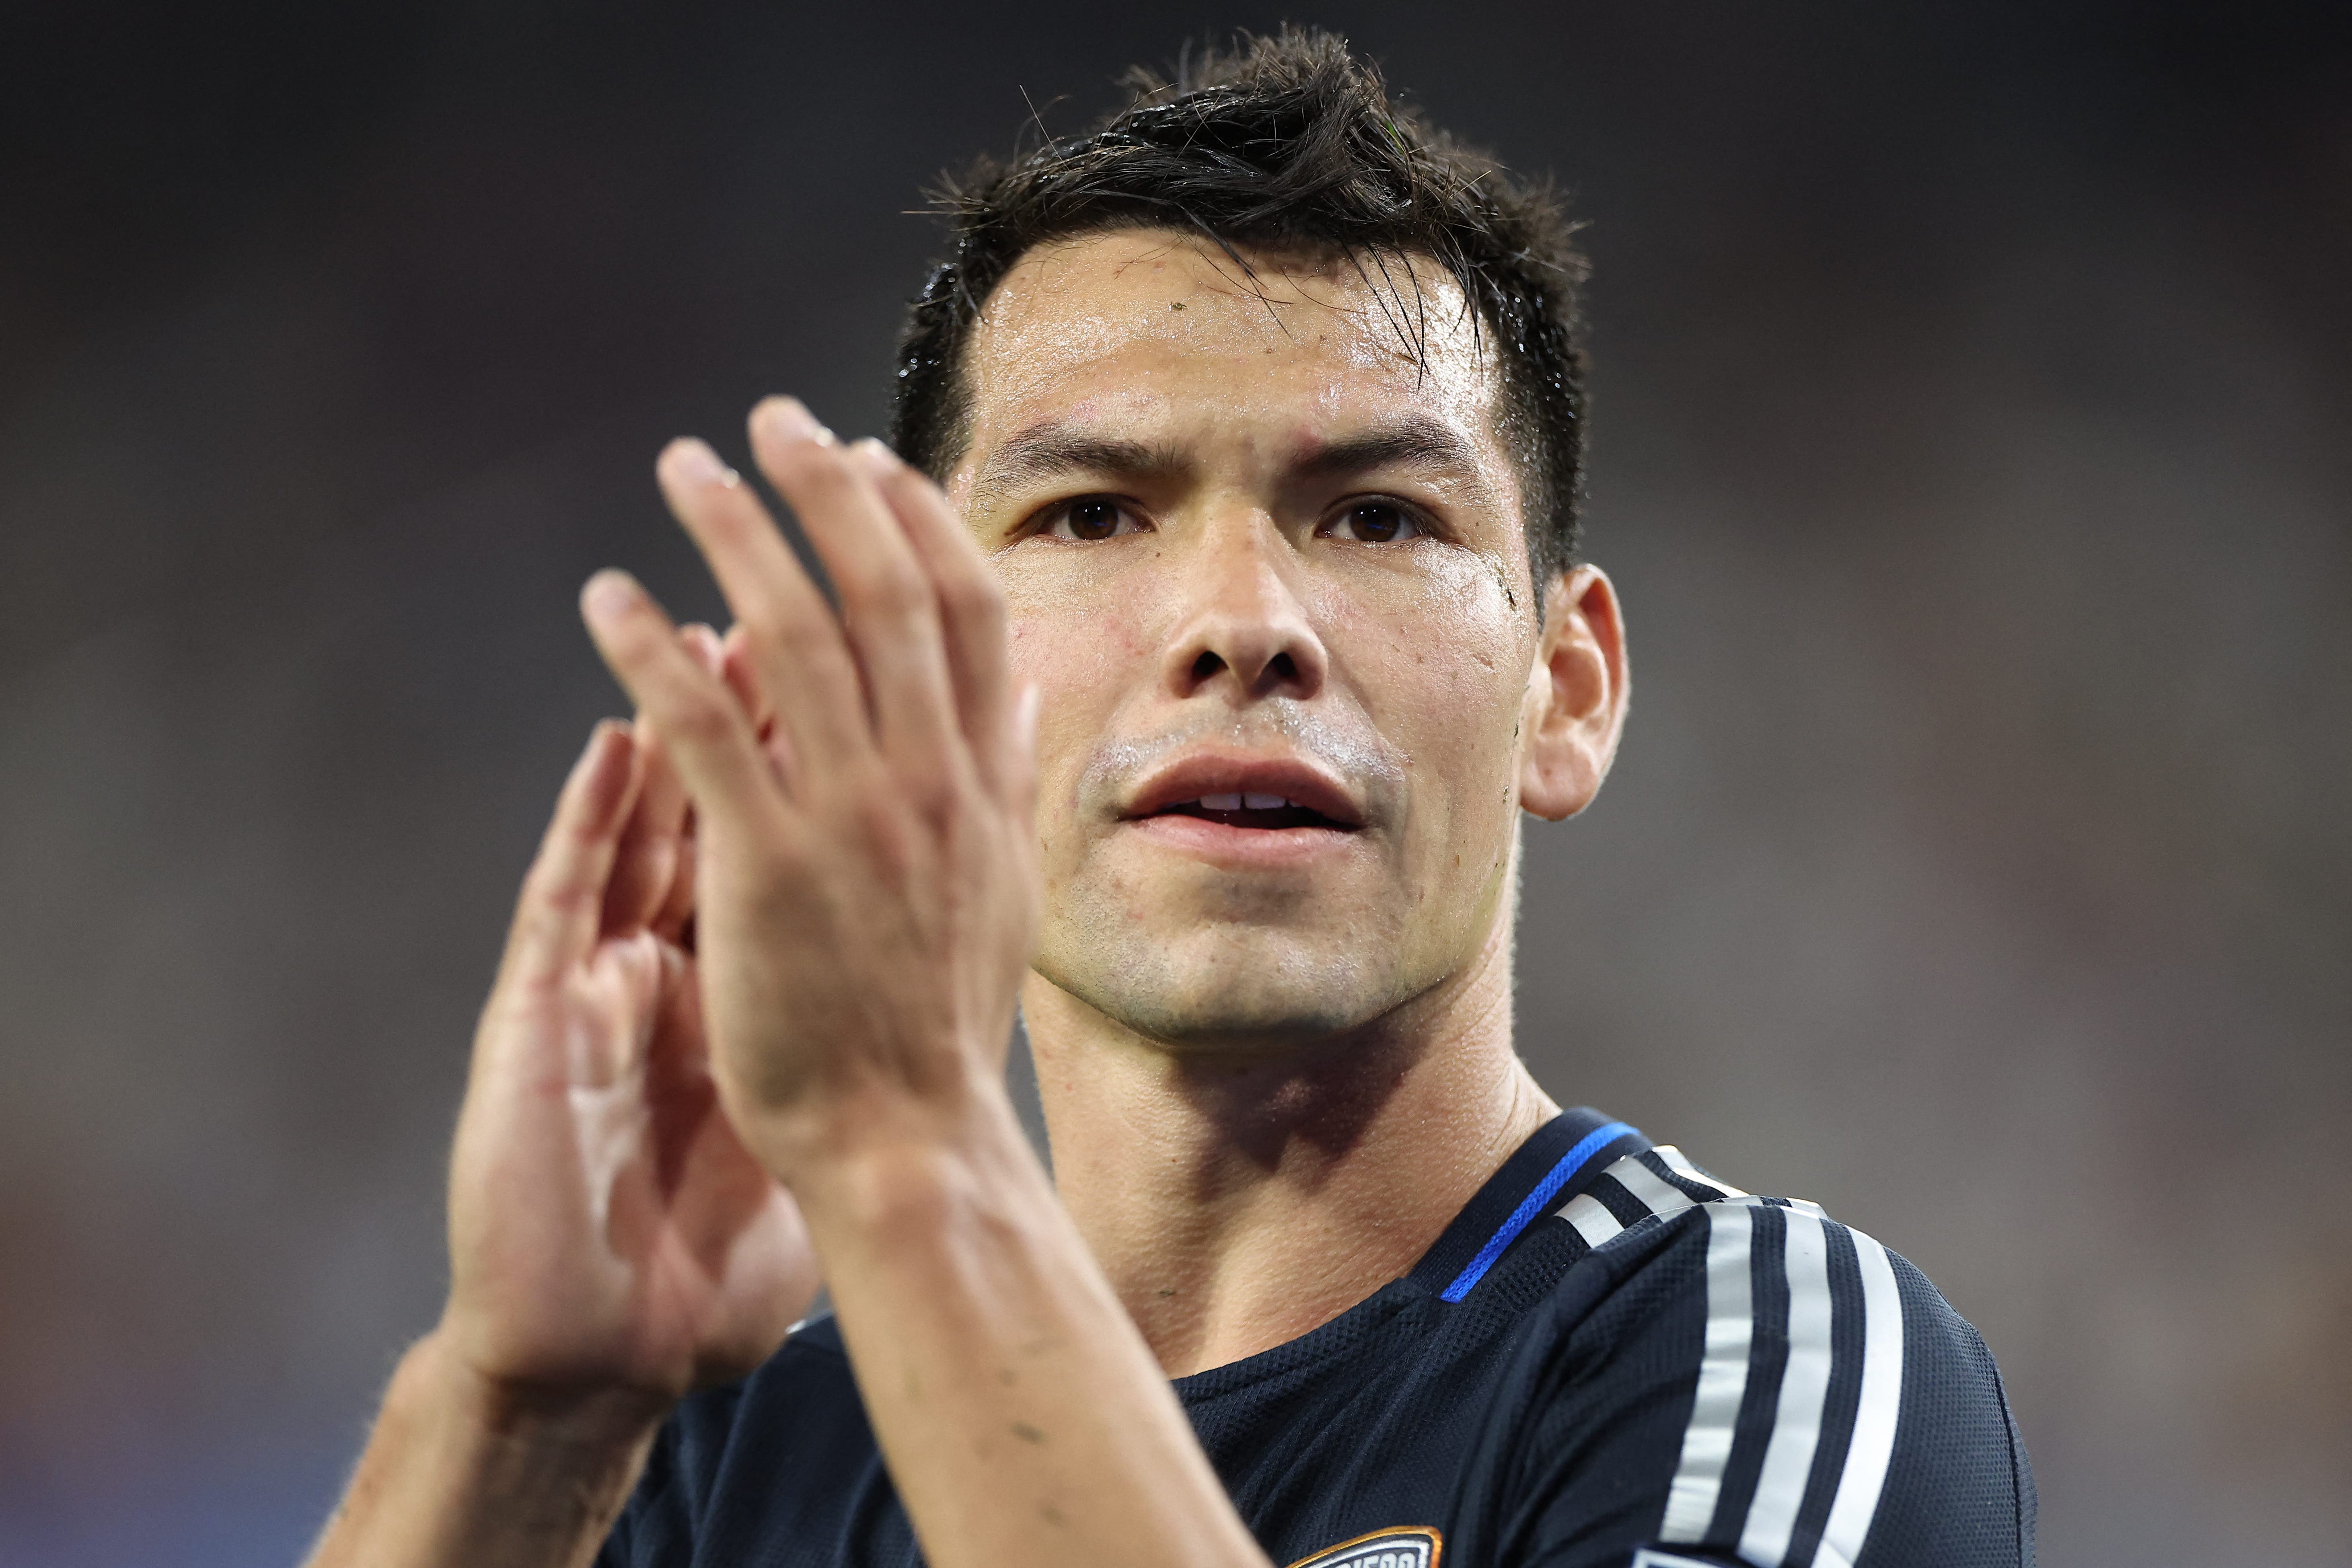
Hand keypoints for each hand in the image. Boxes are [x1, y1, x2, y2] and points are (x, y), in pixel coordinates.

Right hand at [439, 661, 818, 1423]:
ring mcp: (594, 986)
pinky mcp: (536, 1022)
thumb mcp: (784, 1122)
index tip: (872, 684)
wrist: (608, 1343)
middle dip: (750, 709)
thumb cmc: (703, 1242)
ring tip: (696, 622)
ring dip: (665, 724)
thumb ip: (823, 1047)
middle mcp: (659, 966)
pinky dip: (591, 817)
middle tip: (793, 610)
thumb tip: (913, 1003)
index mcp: (722, 986)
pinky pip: (566, 898)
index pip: (776, 855)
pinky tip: (615, 746)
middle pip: (712, 816)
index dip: (817, 770)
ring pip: (635, 832)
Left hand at [578, 398, 1038, 1184]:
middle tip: (772, 419)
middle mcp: (926, 779)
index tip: (871, 460)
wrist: (907, 1139)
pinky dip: (650, 648)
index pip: (964, 610)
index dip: (917, 519)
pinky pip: (699, 724)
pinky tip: (607, 596)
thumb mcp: (1004, 883)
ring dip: (732, 532)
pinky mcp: (764, 864)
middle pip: (881, 589)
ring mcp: (849, 817)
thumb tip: (1029, 674)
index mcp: (981, 782)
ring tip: (683, 467)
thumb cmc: (940, 1023)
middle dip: (826, 488)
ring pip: (792, 631)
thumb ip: (1007, 771)